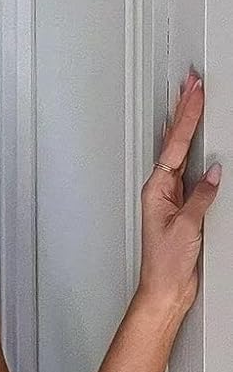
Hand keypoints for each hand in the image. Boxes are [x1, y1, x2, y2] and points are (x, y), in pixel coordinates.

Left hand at [138, 67, 220, 316]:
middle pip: (174, 141)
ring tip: (192, 99)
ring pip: (180, 152)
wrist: (165, 289)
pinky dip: (195, 151)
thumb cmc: (166, 265)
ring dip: (186, 126)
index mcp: (157, 189)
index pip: (174, 144)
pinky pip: (190, 171)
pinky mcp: (182, 207)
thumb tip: (214, 172)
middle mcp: (161, 190)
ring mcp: (171, 197)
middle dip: (183, 110)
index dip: (186, 116)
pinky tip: (199, 142)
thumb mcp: (186, 226)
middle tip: (191, 82)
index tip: (195, 91)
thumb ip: (201, 196)